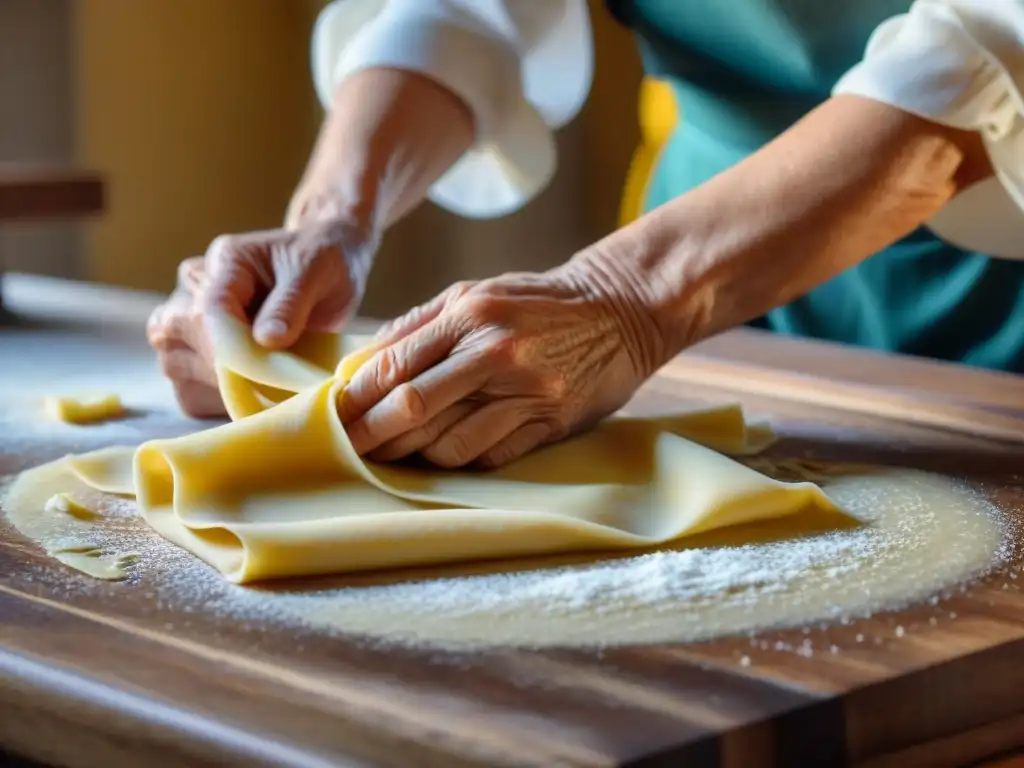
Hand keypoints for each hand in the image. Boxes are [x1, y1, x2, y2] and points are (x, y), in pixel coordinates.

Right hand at [148, 216, 372, 416]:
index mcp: (226, 262)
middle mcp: (197, 289)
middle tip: (270, 386)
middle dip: (221, 370)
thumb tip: (266, 340)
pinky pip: (189, 389)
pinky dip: (216, 402)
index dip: (230, 348)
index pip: (209, 308)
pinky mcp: (200, 352)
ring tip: (263, 392)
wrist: (329, 266)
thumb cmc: (322, 261)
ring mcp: (193, 321)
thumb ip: (291, 303)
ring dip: (214, 389)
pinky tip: (252, 399)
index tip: (259, 375)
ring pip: (174, 364)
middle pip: (179, 337)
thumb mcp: (316, 272)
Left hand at [337, 256, 663, 468]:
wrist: (621, 309)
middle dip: (370, 435)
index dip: (354, 399)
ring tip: (394, 454)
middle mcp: (495, 353)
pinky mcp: (551, 423)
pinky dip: (459, 461)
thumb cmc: (538, 303)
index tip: (330, 419)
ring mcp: (526, 392)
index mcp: (469, 314)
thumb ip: (418, 325)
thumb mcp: (476, 293)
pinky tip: (443, 454)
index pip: (393, 365)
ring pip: (448, 443)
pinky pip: (489, 456)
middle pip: (412, 407)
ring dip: (413, 454)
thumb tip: (362, 365)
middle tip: (346, 450)